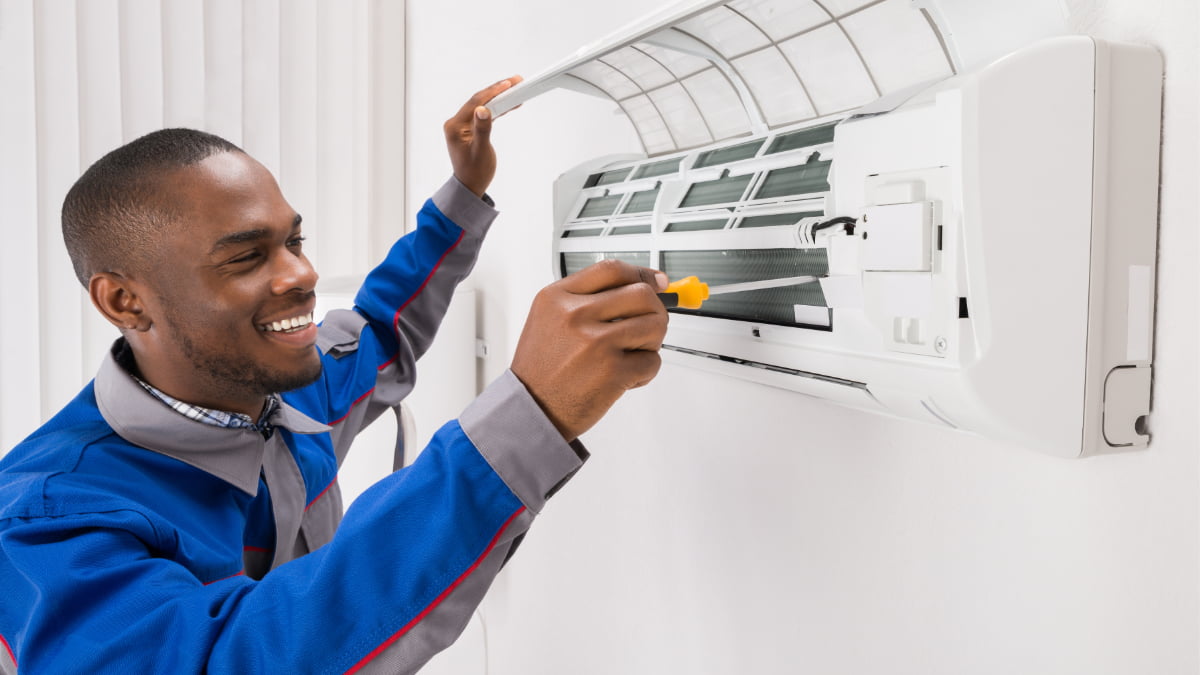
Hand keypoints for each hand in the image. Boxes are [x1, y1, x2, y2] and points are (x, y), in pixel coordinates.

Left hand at [444, 76, 521, 197]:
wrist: (470, 186)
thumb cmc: (474, 173)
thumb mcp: (480, 151)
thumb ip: (482, 129)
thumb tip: (483, 110)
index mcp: (455, 127)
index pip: (476, 103)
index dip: (493, 92)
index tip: (508, 84)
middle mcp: (456, 123)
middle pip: (479, 101)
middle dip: (498, 90)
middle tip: (515, 81)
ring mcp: (462, 125)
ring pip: (483, 105)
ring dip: (499, 97)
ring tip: (515, 89)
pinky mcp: (470, 129)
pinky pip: (484, 114)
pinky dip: (497, 108)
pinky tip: (508, 103)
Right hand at [511, 260, 669, 441]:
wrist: (531, 410)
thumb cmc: (542, 368)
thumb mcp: (549, 319)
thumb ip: (587, 298)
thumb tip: (642, 284)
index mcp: (558, 298)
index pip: (611, 270)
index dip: (641, 273)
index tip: (657, 281)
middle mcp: (576, 316)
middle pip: (641, 294)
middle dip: (654, 311)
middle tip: (646, 328)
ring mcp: (595, 342)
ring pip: (654, 325)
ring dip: (651, 342)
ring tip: (630, 355)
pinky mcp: (612, 371)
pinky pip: (652, 361)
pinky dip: (645, 372)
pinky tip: (623, 379)